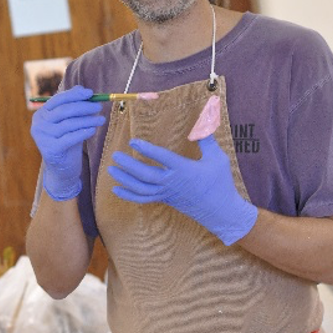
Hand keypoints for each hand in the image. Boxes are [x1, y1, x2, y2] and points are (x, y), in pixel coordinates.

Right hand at [30, 86, 106, 200]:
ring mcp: (42, 137)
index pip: (58, 100)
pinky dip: (83, 132)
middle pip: (64, 111)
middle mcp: (38, 125)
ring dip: (87, 120)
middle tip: (99, 107)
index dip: (74, 95)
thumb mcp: (70, 122)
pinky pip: (70, 138)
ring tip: (101, 119)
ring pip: (69, 124)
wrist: (62, 169)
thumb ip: (73, 106)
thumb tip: (82, 88)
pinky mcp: (50, 150)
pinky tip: (93, 130)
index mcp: (41, 115)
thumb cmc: (67, 142)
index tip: (91, 93)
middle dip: (84, 107)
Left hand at [107, 136, 259, 245]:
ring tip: (111, 169)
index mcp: (184, 170)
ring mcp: (167, 193)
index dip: (147, 150)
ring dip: (125, 180)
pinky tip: (117, 189)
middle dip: (128, 166)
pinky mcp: (166, 200)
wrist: (221, 211)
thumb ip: (207, 140)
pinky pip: (144, 199)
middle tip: (115, 156)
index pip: (162, 158)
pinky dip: (129, 195)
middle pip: (145, 175)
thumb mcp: (217, 159)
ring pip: (141, 189)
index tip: (133, 142)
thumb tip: (205, 120)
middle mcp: (172, 183)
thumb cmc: (220, 183)